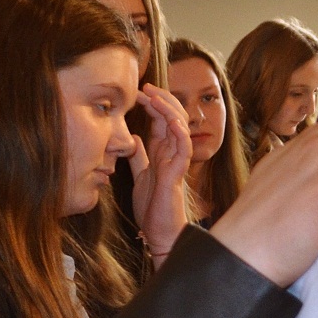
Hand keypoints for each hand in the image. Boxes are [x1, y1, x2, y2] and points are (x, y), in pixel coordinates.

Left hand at [130, 82, 194, 257]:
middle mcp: (172, 153)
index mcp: (162, 152)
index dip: (152, 103)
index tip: (138, 90)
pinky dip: (180, 134)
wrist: (159, 232)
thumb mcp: (140, 176)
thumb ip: (139, 157)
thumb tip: (133, 139)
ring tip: (156, 96)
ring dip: (169, 110)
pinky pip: (184, 149)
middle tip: (146, 86)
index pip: (161, 120)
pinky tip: (173, 122)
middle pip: (172, 118)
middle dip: (160, 100)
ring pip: (180, 128)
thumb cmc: (152, 207)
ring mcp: (176, 162)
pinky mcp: (178, 174)